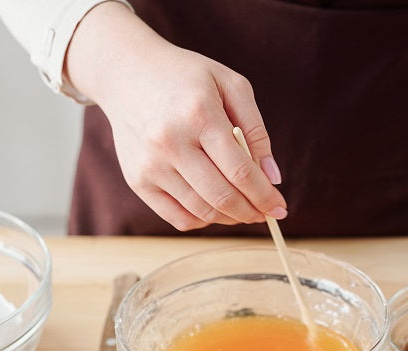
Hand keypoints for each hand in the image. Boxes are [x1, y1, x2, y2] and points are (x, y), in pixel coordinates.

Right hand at [64, 4, 286, 230]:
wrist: (127, 73)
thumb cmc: (186, 78)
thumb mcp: (230, 85)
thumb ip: (256, 130)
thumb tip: (273, 177)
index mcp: (198, 114)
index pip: (240, 171)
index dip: (265, 196)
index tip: (280, 208)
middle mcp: (170, 143)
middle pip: (222, 197)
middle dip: (252, 212)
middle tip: (266, 213)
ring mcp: (150, 165)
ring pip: (202, 212)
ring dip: (230, 218)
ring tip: (245, 210)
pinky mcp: (137, 180)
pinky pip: (177, 217)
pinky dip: (203, 221)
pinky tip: (216, 209)